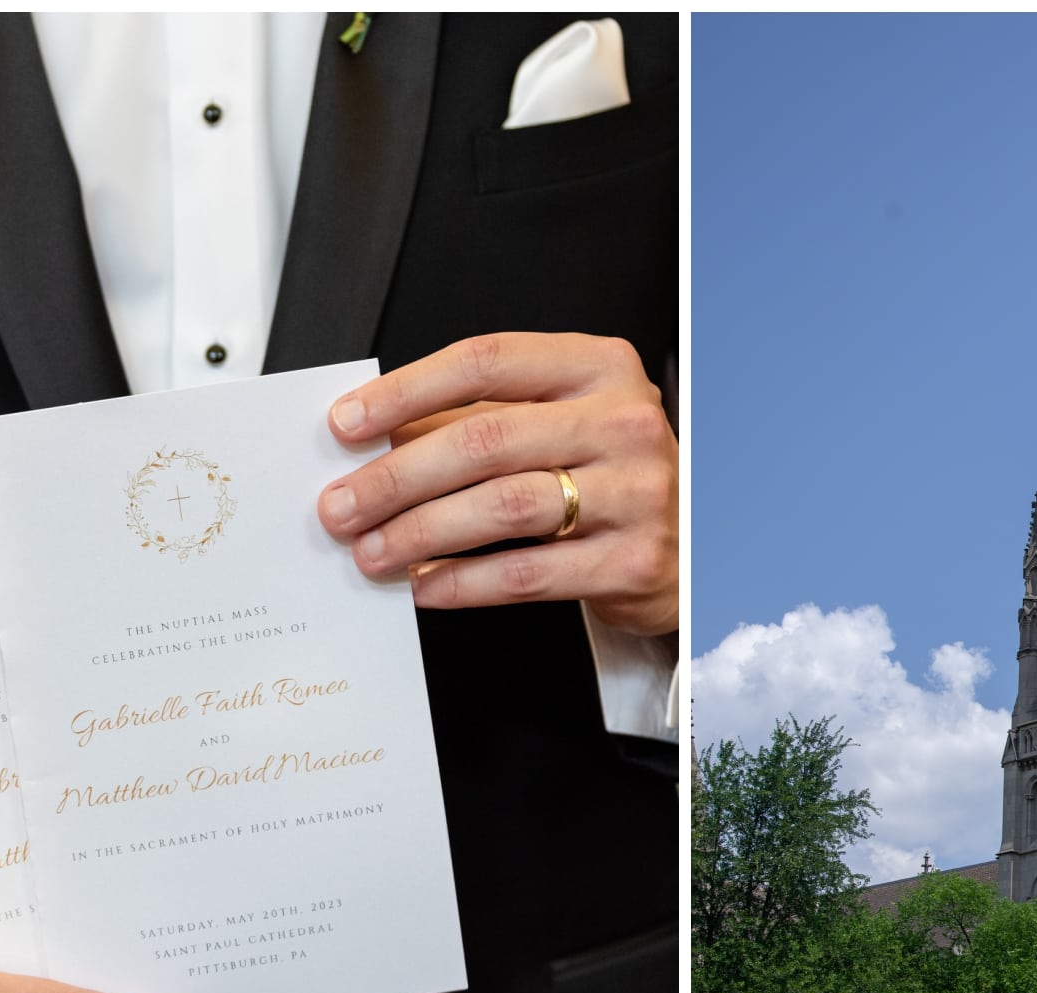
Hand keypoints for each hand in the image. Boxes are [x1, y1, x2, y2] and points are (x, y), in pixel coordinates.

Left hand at [317, 332, 677, 635]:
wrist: (694, 543)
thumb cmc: (611, 475)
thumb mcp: (557, 424)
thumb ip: (476, 421)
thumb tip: (375, 441)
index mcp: (598, 367)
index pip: (485, 363)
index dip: (405, 391)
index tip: (347, 424)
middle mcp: (623, 421)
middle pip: (485, 439)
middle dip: (397, 477)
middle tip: (342, 505)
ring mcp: (636, 492)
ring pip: (503, 507)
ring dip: (422, 533)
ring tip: (374, 551)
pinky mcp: (633, 560)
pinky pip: (529, 573)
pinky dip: (465, 582)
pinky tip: (426, 585)